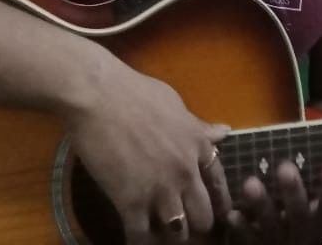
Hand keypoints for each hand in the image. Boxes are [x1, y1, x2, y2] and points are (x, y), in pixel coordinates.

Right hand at [64, 61, 231, 242]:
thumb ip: (198, 126)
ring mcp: (160, 189)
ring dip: (170, 236)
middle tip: (182, 225)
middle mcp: (186, 172)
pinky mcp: (131, 201)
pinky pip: (141, 236)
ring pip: (178, 232)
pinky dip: (140, 242)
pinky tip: (135, 239)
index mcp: (198, 146)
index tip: (211, 212)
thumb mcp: (175, 104)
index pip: (219, 185)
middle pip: (203, 217)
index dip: (217, 204)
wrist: (98, 95)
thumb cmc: (135, 92)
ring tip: (159, 234)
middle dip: (195, 225)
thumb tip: (224, 133)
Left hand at [224, 98, 321, 243]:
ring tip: (250, 183)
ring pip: (272, 226)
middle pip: (301, 215)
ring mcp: (281, 240)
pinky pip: (247, 239)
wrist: (297, 241)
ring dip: (261, 205)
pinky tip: (232, 212)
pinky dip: (241, 227)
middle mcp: (306, 230)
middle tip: (284, 167)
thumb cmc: (317, 199)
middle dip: (293, 192)